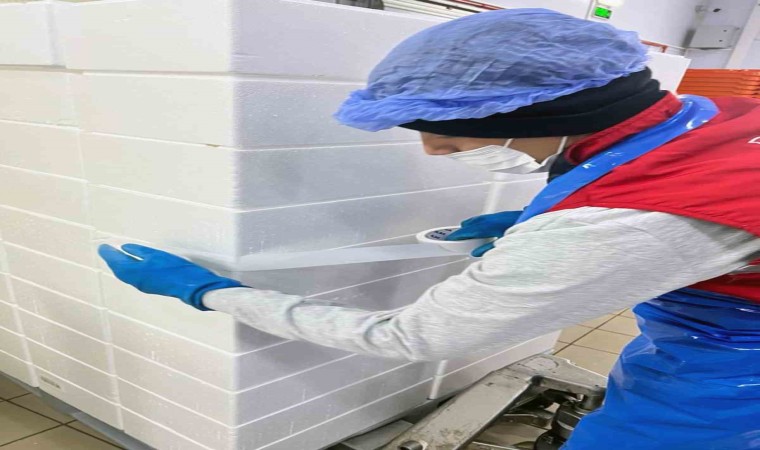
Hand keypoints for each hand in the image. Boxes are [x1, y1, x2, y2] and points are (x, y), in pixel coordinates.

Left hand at [98, 244, 243, 310]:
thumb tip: (126, 248)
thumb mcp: (157, 255)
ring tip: (119, 256)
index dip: (109, 254)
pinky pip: (135, 276)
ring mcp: (144, 285)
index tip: (102, 246)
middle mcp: (136, 281)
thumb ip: (140, 252)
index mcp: (134, 273)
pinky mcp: (153, 286)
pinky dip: (130, 268)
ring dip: (122, 264)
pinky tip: (134, 264)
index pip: (116, 262)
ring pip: (127, 274)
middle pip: (120, 270)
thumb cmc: (175, 269)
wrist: (193, 288)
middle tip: (108, 250)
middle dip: (114, 260)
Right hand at [445, 210, 521, 256]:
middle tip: (454, 238)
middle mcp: (489, 219)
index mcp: (488, 226)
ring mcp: (494, 216)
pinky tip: (479, 229)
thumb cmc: (520, 231)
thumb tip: (475, 253)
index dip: (457, 235)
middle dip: (462, 231)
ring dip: (469, 226)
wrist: (535, 219)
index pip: (468, 230)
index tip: (449, 239)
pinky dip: (477, 223)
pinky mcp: (499, 216)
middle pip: (470, 224)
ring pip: (476, 220)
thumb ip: (488, 248)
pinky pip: (483, 218)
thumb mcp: (503, 243)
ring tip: (464, 233)